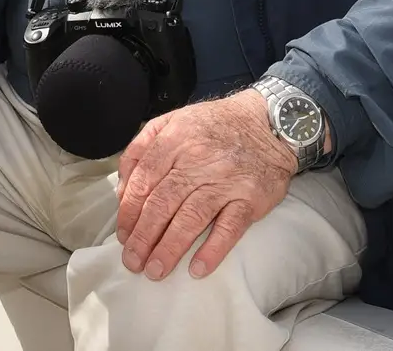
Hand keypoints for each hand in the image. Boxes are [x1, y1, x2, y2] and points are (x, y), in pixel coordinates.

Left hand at [115, 90, 294, 280]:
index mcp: (175, 140)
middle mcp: (198, 160)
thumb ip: (142, 148)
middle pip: (162, 203)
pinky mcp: (250, 198)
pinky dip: (213, 250)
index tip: (123, 235)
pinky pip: (229, 228)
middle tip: (133, 261)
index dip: (129, 212)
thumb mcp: (173, 121)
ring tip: (155, 271)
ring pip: (191, 218)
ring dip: (170, 248)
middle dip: (143, 237)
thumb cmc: (215, 126)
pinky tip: (197, 268)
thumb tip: (123, 189)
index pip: (143, 181)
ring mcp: (225, 180)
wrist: (269, 123)